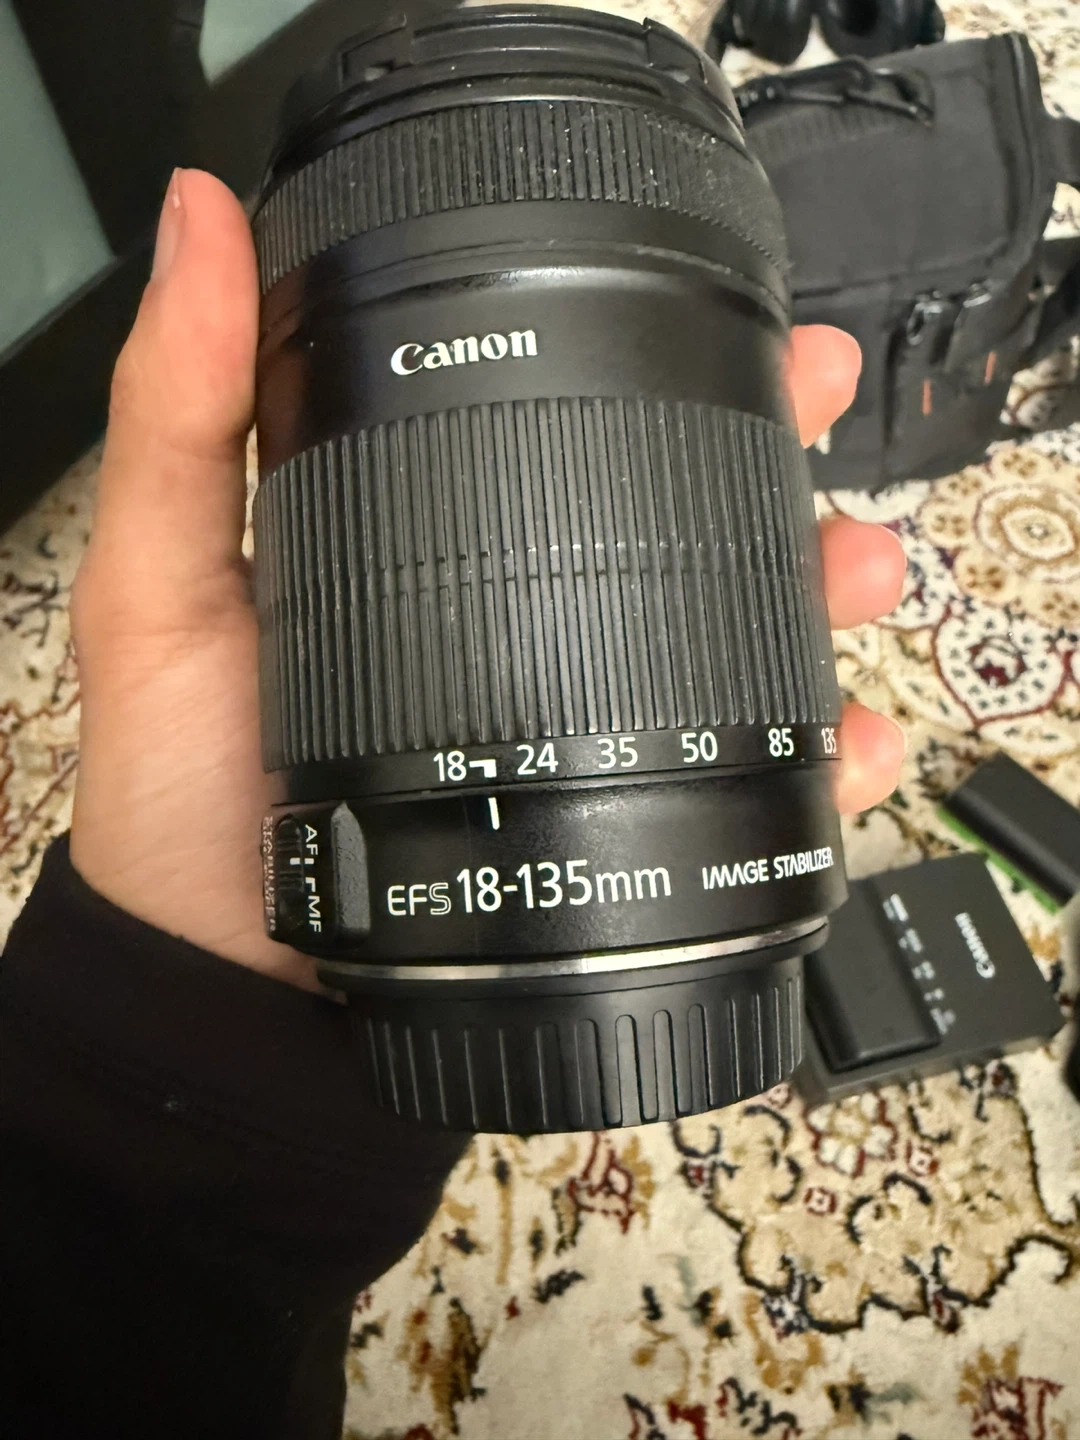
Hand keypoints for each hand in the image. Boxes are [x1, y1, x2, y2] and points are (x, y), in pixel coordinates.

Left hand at [70, 170, 905, 986]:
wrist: (236, 991)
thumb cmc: (183, 801)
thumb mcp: (162, 592)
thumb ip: (179, 420)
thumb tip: (202, 218)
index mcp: (429, 548)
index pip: (555, 429)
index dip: (647, 364)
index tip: (727, 321)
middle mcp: (516, 625)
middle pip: (676, 522)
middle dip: (770, 460)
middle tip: (820, 416)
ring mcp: (572, 725)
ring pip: (733, 637)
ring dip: (816, 591)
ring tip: (852, 573)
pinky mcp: (609, 827)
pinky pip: (743, 784)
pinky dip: (818, 758)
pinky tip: (847, 740)